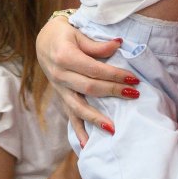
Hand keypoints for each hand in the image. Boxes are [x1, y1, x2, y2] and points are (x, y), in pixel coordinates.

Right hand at [36, 16, 140, 145]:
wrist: (44, 40)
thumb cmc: (64, 34)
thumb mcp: (79, 33)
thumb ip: (97, 44)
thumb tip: (118, 45)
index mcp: (65, 57)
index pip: (95, 70)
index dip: (114, 75)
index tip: (133, 78)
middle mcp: (60, 75)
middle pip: (90, 89)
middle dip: (113, 92)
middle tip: (134, 94)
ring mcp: (59, 88)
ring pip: (78, 107)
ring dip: (96, 119)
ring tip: (113, 129)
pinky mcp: (61, 96)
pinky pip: (69, 116)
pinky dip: (78, 131)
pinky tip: (87, 145)